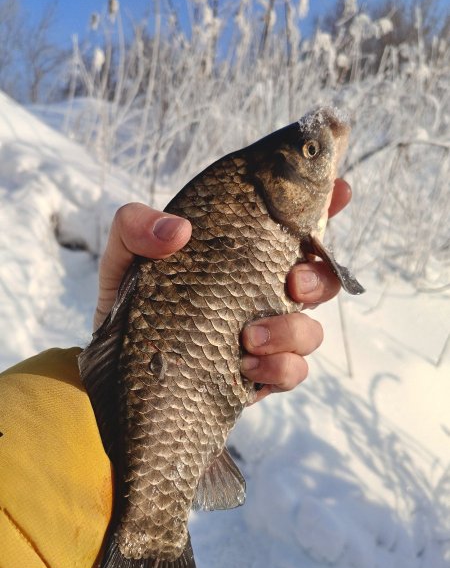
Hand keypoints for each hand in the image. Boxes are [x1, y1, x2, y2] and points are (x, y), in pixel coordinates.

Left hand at [94, 178, 351, 401]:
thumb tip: (178, 231)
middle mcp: (261, 290)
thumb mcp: (123, 252)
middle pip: (322, 277)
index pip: (294, 224)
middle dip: (320, 277)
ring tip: (249, 336)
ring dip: (293, 330)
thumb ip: (136, 226)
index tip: (342, 192)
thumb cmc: (130, 298)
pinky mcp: (257, 375)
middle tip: (292, 283)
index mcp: (241, 253)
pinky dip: (280, 368)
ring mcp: (265, 334)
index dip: (327, 203)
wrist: (116, 366)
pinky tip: (246, 366)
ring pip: (312, 330)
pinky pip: (292, 372)